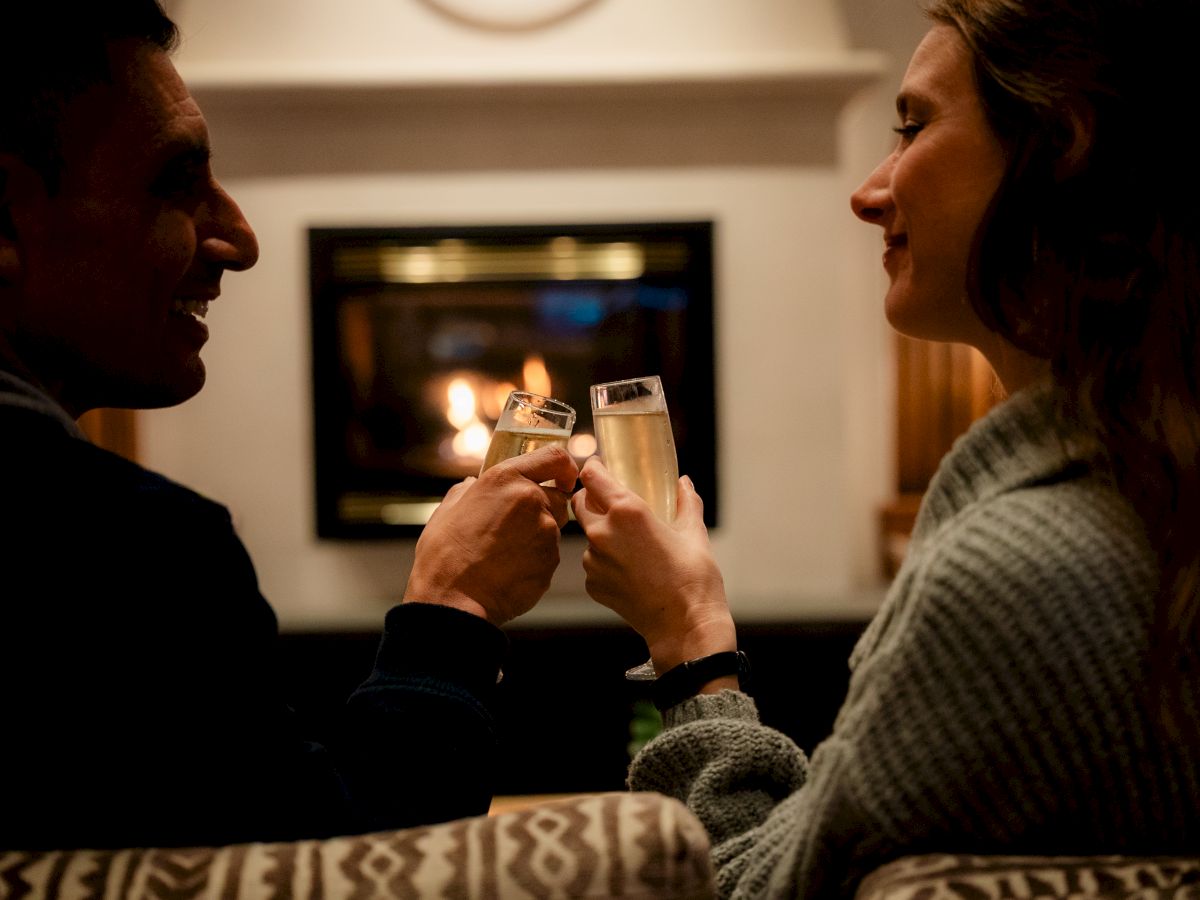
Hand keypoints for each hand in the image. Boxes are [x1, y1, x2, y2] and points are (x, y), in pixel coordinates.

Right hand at [404, 446, 578, 625]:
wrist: (452, 599)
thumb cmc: (444, 555)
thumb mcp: (449, 509)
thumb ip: (469, 490)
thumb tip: (474, 484)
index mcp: (505, 479)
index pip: (554, 457)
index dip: (564, 467)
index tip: (564, 476)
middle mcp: (531, 499)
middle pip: (558, 497)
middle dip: (545, 509)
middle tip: (516, 529)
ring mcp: (545, 531)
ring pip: (554, 528)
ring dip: (538, 537)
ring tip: (506, 553)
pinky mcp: (552, 560)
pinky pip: (550, 555)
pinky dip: (536, 561)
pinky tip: (510, 570)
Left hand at [572, 458, 734, 672]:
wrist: (684, 625)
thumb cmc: (693, 578)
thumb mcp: (694, 533)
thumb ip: (687, 502)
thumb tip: (684, 483)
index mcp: (627, 511)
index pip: (593, 475)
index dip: (595, 467)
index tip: (600, 466)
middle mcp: (603, 532)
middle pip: (580, 502)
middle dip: (592, 498)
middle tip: (612, 503)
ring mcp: (593, 560)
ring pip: (587, 535)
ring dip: (601, 533)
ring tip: (630, 545)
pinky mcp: (593, 583)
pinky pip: (593, 563)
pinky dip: (606, 561)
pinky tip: (630, 569)